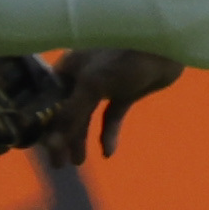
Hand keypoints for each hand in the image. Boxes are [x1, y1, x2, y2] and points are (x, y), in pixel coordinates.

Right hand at [37, 48, 187, 165]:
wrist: (168, 45)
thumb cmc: (125, 57)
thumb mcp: (92, 84)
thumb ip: (70, 114)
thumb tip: (51, 143)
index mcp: (69, 67)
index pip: (48, 99)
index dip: (43, 123)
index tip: (40, 148)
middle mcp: (83, 75)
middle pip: (66, 111)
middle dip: (62, 137)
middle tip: (58, 164)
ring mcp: (106, 84)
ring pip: (87, 116)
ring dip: (81, 139)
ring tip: (77, 162)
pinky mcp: (126, 92)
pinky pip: (111, 117)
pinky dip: (108, 133)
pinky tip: (108, 152)